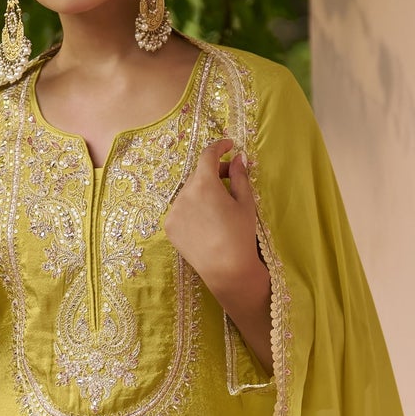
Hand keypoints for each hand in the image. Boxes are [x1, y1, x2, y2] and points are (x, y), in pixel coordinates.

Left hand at [162, 139, 261, 302]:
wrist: (227, 270)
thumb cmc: (241, 235)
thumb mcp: (245, 202)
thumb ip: (239, 176)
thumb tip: (237, 157)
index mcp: (204, 184)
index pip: (208, 155)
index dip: (219, 146)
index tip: (228, 145)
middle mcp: (184, 194)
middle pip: (198, 174)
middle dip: (214, 172)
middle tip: (231, 178)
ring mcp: (173, 211)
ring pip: (189, 191)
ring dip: (203, 191)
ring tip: (219, 205)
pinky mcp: (169, 227)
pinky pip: (181, 208)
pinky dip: (192, 207)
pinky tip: (207, 220)